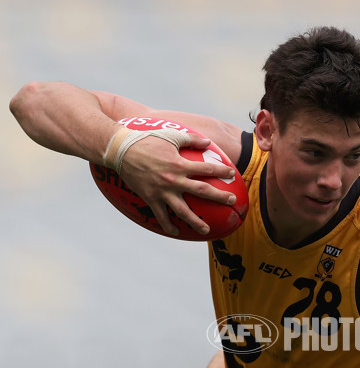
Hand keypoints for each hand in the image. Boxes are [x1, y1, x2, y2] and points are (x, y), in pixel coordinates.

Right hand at [119, 132, 237, 235]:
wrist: (120, 150)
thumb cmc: (146, 140)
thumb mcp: (170, 135)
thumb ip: (191, 139)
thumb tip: (208, 143)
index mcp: (180, 164)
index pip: (207, 169)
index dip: (221, 171)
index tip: (232, 174)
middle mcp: (174, 180)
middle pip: (202, 191)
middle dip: (219, 197)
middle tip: (232, 201)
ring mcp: (162, 192)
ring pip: (183, 211)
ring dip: (196, 222)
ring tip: (206, 230)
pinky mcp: (151, 198)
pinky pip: (161, 216)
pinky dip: (168, 226)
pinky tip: (176, 232)